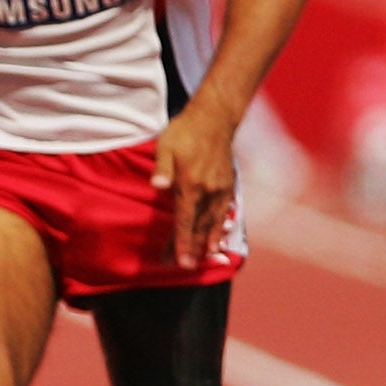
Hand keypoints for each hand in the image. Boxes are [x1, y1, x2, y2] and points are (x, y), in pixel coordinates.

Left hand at [152, 104, 239, 263]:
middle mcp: (208, 191)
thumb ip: (161, 168)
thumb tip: (156, 187)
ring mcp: (220, 188)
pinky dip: (219, 228)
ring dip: (205, 242)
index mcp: (190, 184)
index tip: (178, 261)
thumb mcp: (165, 146)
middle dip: (190, 248)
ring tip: (201, 259)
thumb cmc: (184, 131)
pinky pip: (223, 212)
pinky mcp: (228, 184)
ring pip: (212, 222)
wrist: (215, 118)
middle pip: (197, 226)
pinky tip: (216, 240)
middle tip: (183, 267)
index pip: (184, 221)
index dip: (180, 242)